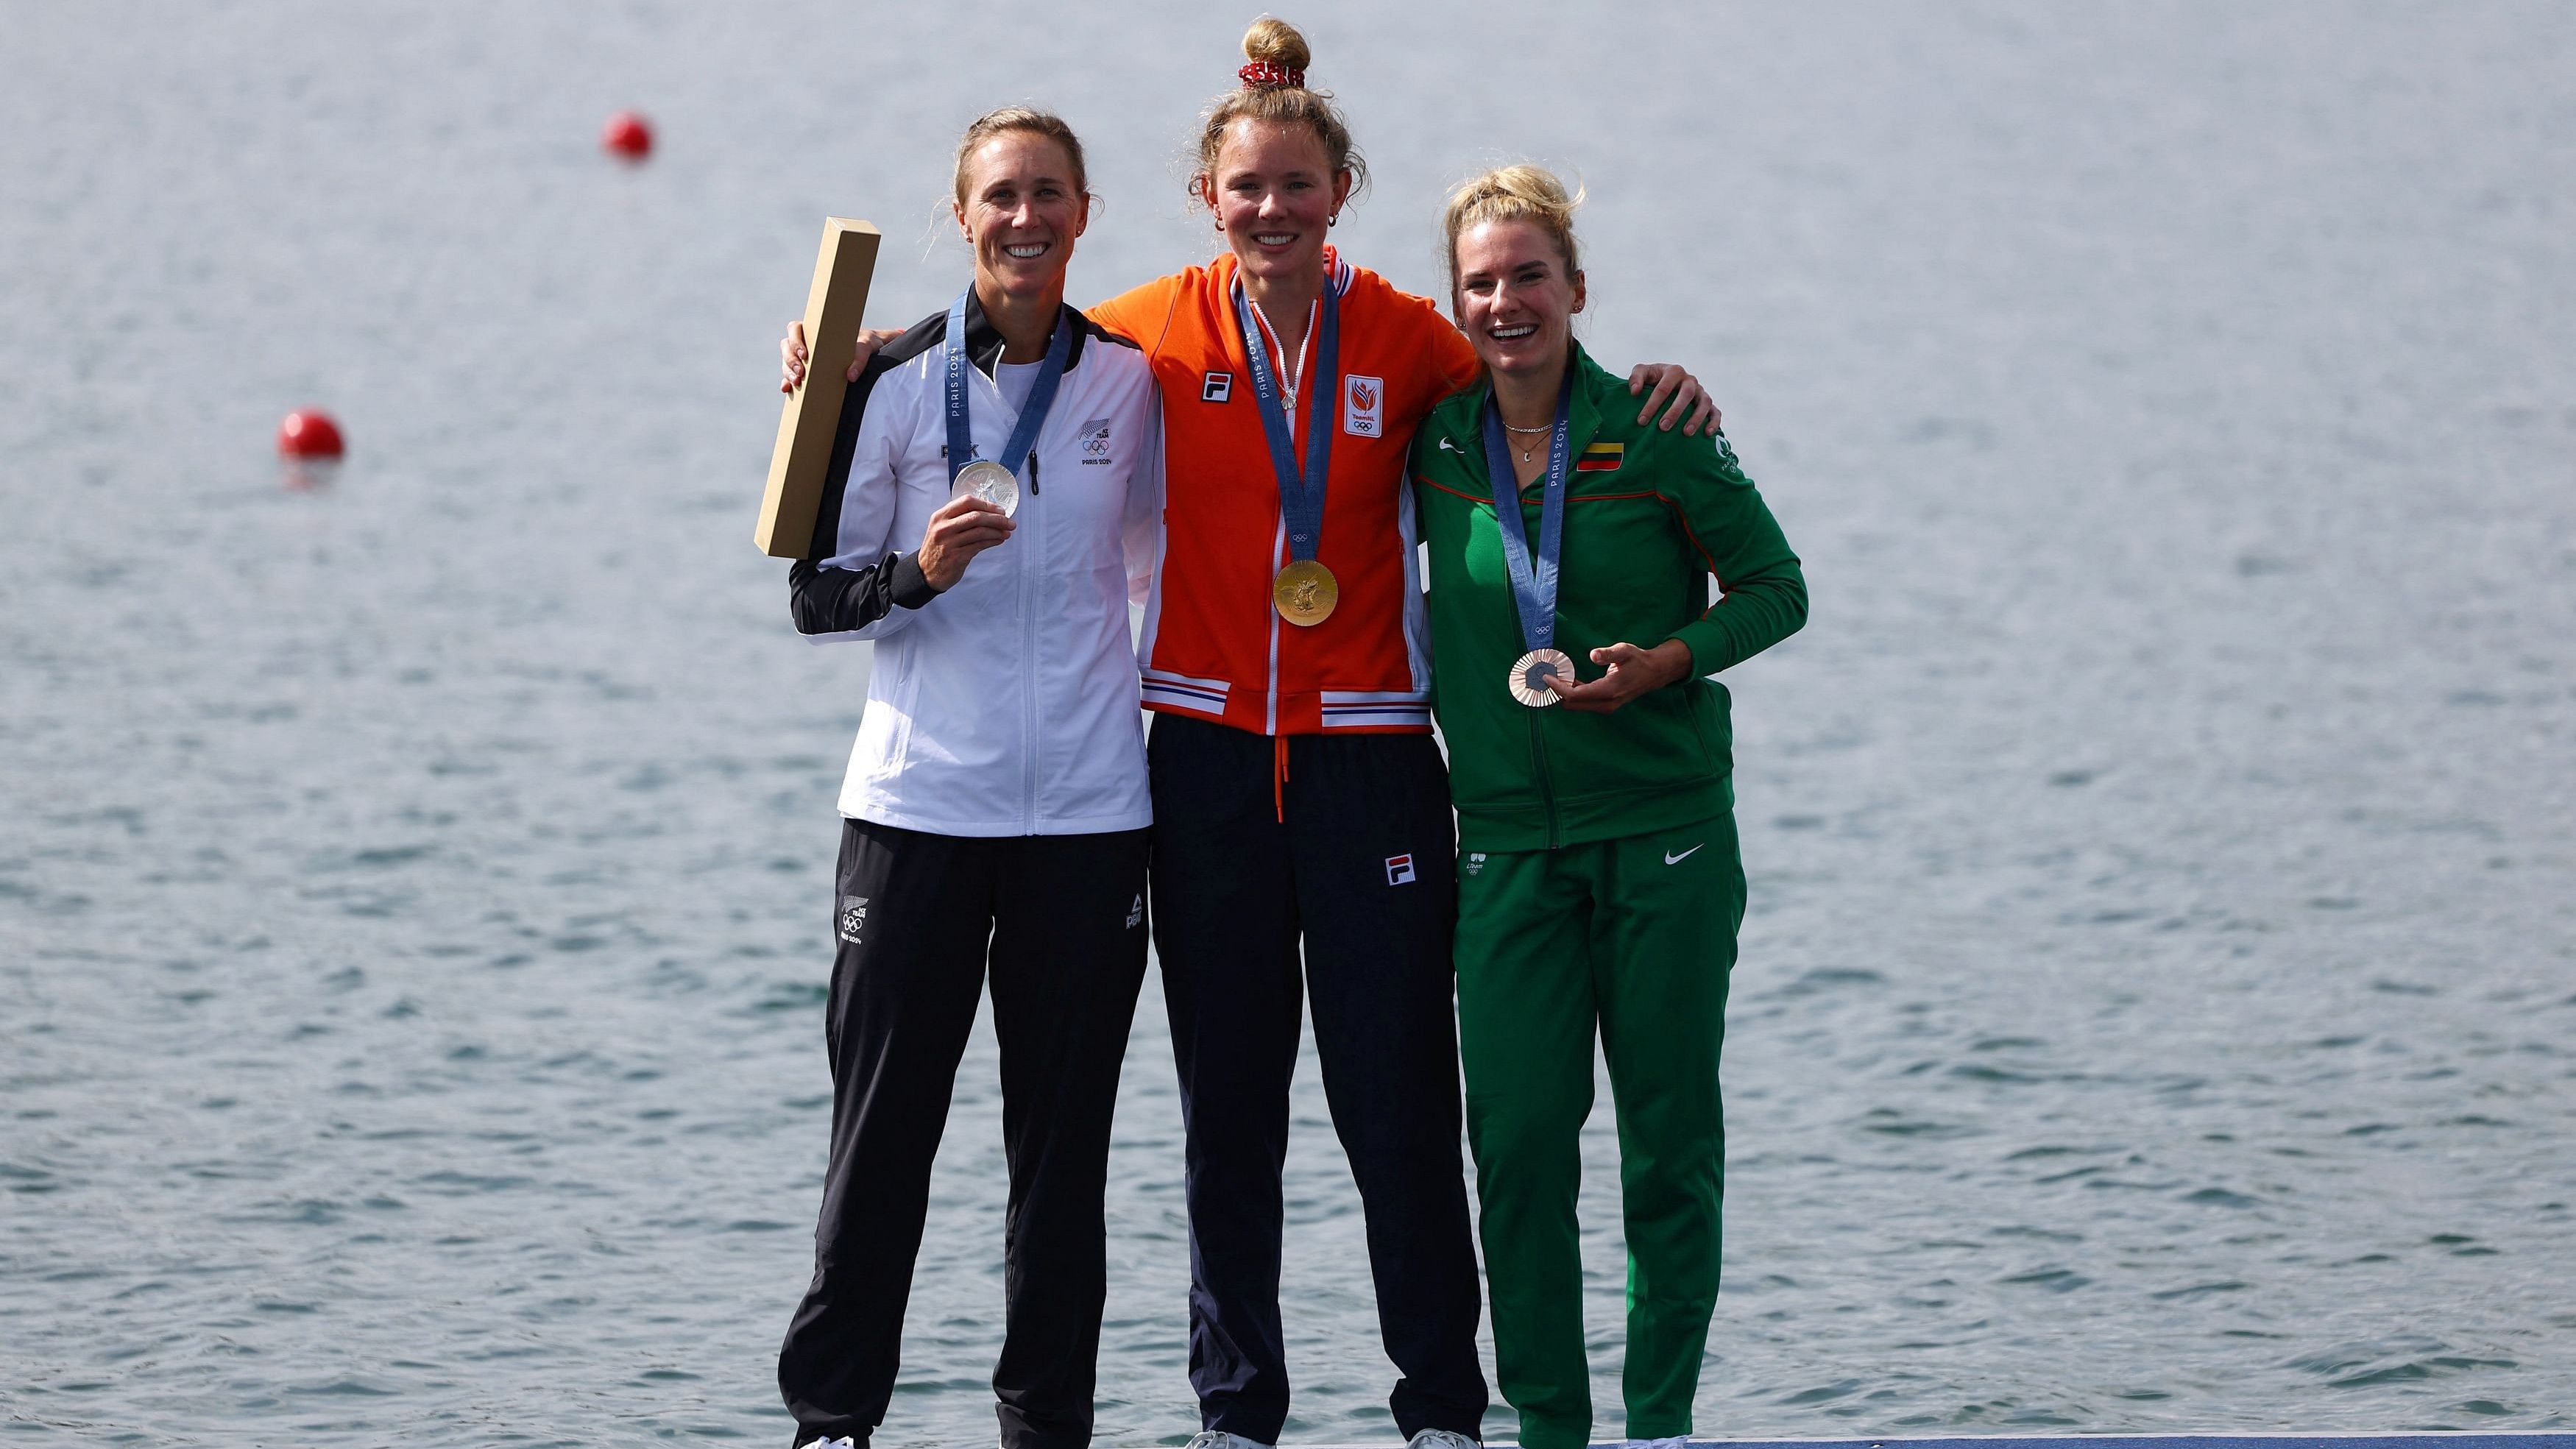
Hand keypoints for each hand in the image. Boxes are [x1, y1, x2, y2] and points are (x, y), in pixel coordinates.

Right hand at [780, 321, 904, 393]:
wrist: (875, 353)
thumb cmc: (868, 343)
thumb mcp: (867, 346)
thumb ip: (860, 358)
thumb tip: (850, 377)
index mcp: (818, 330)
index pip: (795, 328)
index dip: (795, 341)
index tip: (805, 355)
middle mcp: (808, 342)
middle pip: (787, 346)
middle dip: (790, 360)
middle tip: (801, 373)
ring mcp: (806, 358)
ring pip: (786, 362)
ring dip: (788, 372)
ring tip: (798, 383)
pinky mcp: (808, 373)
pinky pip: (791, 376)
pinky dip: (787, 382)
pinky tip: (787, 389)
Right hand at [916, 493, 1013, 588]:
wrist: (926, 572)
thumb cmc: (938, 548)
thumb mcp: (942, 528)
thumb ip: (960, 518)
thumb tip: (990, 513)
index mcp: (940, 516)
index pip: (967, 502)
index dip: (987, 505)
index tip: (999, 510)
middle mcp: (943, 528)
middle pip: (975, 516)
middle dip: (997, 518)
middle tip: (1008, 522)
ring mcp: (949, 543)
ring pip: (980, 531)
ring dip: (997, 531)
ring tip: (1006, 532)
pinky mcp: (957, 557)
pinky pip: (980, 545)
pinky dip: (993, 541)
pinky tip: (998, 540)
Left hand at [1548, 639, 1692, 712]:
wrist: (1653, 673)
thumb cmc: (1638, 660)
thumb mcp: (1625, 651)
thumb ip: (1609, 653)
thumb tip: (1593, 654)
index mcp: (1608, 690)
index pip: (1574, 695)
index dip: (1557, 687)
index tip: (1545, 677)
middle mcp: (1605, 703)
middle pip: (1571, 704)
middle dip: (1554, 694)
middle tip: (1541, 679)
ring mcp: (1605, 707)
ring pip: (1575, 706)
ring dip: (1560, 695)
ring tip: (1548, 680)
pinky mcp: (1604, 705)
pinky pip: (1581, 703)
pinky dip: (1569, 695)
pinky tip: (1562, 683)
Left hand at [1625, 363, 1721, 435]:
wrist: (1667, 382)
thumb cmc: (1653, 379)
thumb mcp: (1642, 372)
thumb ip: (1636, 378)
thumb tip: (1634, 392)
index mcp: (1674, 371)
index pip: (1663, 387)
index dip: (1652, 404)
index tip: (1642, 420)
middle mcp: (1690, 380)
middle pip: (1686, 393)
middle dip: (1675, 411)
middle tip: (1663, 427)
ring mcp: (1701, 392)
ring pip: (1704, 402)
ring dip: (1696, 418)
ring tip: (1686, 433)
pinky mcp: (1709, 404)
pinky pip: (1715, 412)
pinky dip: (1713, 422)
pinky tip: (1707, 433)